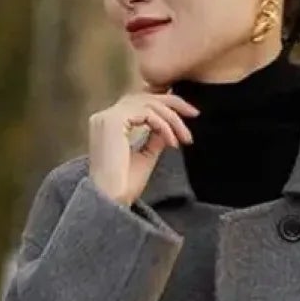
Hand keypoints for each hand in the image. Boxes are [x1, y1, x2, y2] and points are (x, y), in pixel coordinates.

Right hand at [88, 88, 198, 208]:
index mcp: (108, 125)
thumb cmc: (124, 189)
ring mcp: (107, 118)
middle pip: (144, 97)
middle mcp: (104, 117)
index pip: (139, 104)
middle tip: (195, 114)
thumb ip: (154, 139)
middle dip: (172, 104)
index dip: (164, 106)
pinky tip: (173, 143)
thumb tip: (167, 128)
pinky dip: (163, 126)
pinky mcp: (113, 121)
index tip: (187, 117)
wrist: (112, 203)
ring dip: (171, 119)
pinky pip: (146, 113)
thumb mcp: (145, 159)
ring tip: (185, 138)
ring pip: (148, 103)